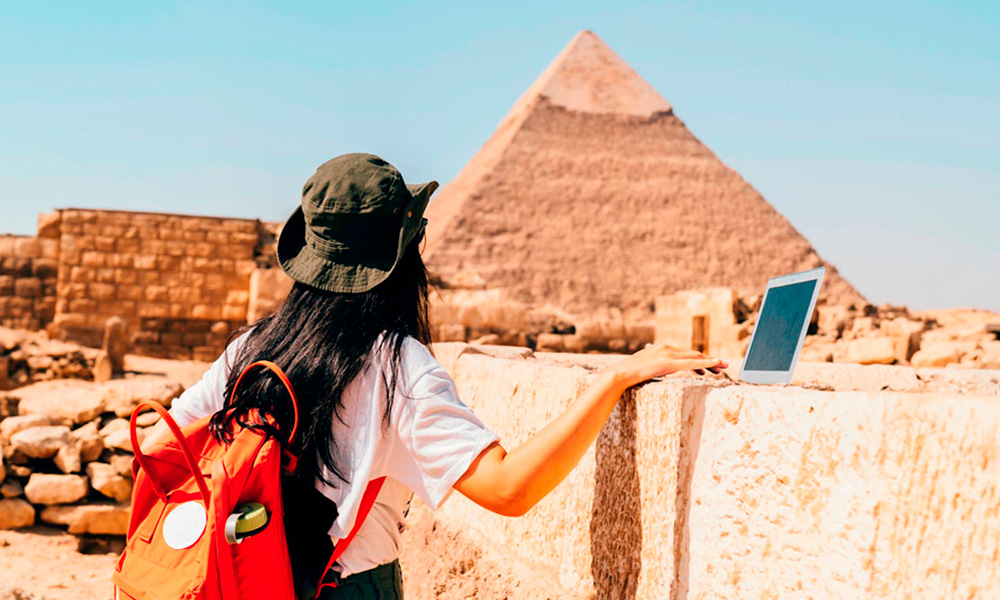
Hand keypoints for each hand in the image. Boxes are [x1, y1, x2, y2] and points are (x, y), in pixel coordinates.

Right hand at [601, 343, 727, 390]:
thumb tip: (659, 367)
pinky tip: (715, 364)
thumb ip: (654, 363)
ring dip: (711, 361)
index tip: (710, 365)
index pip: (685, 353)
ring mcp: (669, 355)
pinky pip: (691, 363)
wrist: (622, 373)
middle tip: (723, 365)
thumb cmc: (631, 372)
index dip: (699, 359)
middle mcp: (668, 349)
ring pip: (695, 357)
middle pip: (693, 354)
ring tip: (723, 366)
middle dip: (709, 360)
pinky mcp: (669, 363)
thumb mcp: (645, 365)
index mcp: (663, 349)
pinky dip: (706, 362)